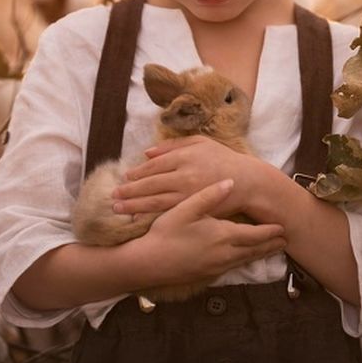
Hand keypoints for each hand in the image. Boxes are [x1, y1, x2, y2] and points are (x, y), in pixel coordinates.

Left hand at [112, 136, 261, 217]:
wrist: (247, 182)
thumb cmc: (223, 160)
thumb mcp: (201, 143)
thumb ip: (174, 145)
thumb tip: (147, 152)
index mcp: (185, 156)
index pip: (154, 165)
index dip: (138, 172)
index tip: (125, 176)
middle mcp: (184, 174)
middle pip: (150, 183)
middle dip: (129, 190)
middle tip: (113, 195)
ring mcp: (188, 193)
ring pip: (154, 200)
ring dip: (133, 205)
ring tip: (118, 208)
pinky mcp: (193, 208)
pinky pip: (167, 212)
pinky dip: (150, 216)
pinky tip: (137, 219)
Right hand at [137, 179, 285, 287]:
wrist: (149, 263)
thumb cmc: (167, 234)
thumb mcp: (186, 209)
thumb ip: (209, 196)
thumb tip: (230, 183)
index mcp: (223, 236)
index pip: (255, 235)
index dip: (270, 231)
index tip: (283, 228)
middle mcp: (225, 254)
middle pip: (255, 250)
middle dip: (271, 244)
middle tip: (285, 240)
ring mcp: (218, 267)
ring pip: (246, 260)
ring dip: (261, 254)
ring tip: (272, 249)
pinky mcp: (209, 275)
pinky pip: (234, 266)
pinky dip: (245, 261)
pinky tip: (245, 258)